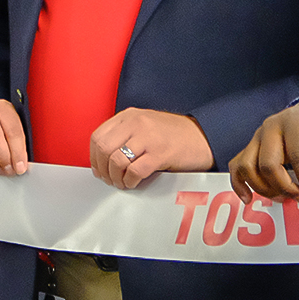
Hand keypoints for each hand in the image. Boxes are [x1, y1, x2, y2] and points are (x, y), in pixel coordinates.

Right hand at [0, 99, 29, 175]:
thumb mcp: (14, 125)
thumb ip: (18, 143)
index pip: (11, 130)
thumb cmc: (1, 122)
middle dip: (3, 158)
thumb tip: (20, 165)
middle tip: (9, 169)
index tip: (21, 166)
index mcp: (0, 107)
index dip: (17, 152)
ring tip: (0, 170)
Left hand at [90, 108, 212, 189]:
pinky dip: (130, 181)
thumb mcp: (144, 126)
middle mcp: (137, 123)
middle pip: (103, 149)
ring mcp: (149, 137)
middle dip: (103, 169)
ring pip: (116, 160)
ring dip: (116, 177)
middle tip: (109, 179)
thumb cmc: (174, 135)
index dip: (94, 157)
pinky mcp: (161, 153)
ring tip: (121, 182)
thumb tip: (101, 159)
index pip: (98, 136)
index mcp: (129, 116)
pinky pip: (135, 171)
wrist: (205, 136)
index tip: (98, 168)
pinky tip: (133, 183)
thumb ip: (124, 135)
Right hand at [229, 101, 298, 201]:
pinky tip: (248, 199)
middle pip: (268, 164)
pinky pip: (236, 167)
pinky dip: (240, 185)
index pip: (297, 156)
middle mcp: (270, 128)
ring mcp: (256, 137)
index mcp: (294, 122)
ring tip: (282, 198)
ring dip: (263, 189)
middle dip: (284, 187)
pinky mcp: (249, 148)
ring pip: (247, 168)